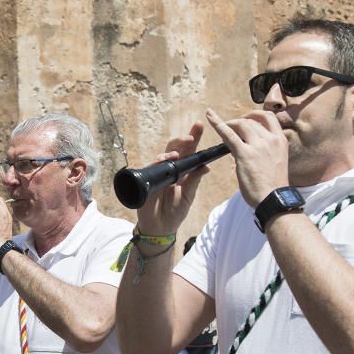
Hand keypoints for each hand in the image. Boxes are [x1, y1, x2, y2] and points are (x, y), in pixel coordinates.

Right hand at [135, 122, 208, 236]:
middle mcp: (170, 169)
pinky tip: (162, 161)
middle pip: (175, 148)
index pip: (188, 151)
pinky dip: (156, 163)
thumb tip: (206, 167)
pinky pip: (150, 168)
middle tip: (191, 136)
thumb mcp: (188, 197)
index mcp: (183, 171)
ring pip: (162, 155)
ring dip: (170, 151)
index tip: (199, 126)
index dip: (193, 138)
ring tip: (178, 153)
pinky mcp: (147, 180)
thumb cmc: (175, 212)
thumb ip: (194, 181)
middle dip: (182, 139)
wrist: (160, 227)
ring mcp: (158, 173)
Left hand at [205, 108, 289, 208]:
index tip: (248, 118)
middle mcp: (270, 139)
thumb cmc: (273, 186)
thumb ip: (266, 150)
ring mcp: (258, 145)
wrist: (273, 199)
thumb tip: (250, 146)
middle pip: (252, 121)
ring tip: (223, 128)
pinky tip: (209, 116)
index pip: (269, 117)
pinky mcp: (244, 153)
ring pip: (241, 124)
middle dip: (240, 122)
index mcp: (280, 140)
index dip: (256, 115)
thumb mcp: (275, 161)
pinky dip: (217, 123)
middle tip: (232, 127)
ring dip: (230, 124)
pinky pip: (228, 134)